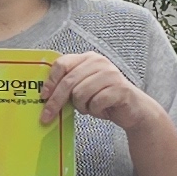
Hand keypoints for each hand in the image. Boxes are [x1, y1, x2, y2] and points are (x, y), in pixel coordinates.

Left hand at [41, 50, 161, 138]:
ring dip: (82, 107)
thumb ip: (68, 85)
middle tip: (47, 117)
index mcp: (88, 58)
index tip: (43, 96)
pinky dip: (95, 111)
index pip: (62, 64)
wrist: (133, 109)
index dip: (50, 81)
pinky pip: (95, 103)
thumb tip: (44, 96)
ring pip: (80, 94)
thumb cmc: (104, 98)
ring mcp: (110, 74)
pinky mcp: (120, 89)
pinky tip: (102, 109)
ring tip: (90, 107)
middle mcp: (99, 62)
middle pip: (68, 82)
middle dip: (55, 102)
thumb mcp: (84, 88)